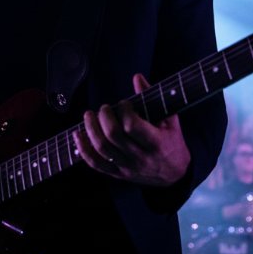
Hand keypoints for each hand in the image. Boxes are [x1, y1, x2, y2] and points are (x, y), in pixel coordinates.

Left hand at [74, 73, 190, 186]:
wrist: (174, 175)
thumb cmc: (172, 143)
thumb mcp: (170, 120)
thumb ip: (153, 98)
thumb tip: (137, 77)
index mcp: (156, 143)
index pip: (132, 126)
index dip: (124, 110)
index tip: (124, 104)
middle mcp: (140, 158)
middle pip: (113, 136)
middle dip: (104, 117)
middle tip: (104, 108)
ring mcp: (127, 168)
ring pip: (102, 149)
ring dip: (90, 129)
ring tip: (89, 115)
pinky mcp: (118, 175)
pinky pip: (96, 164)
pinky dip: (83, 149)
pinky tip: (78, 135)